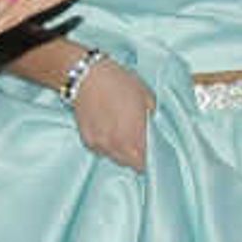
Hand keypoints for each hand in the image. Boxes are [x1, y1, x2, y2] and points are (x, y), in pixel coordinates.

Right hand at [70, 53, 152, 170]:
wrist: (87, 77)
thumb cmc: (119, 83)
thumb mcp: (146, 96)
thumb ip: (152, 118)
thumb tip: (154, 129)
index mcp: (135, 137)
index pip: (145, 162)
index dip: (150, 159)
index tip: (152, 152)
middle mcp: (117, 146)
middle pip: (130, 164)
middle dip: (136, 156)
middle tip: (138, 141)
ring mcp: (101, 145)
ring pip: (115, 158)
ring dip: (120, 151)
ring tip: (121, 133)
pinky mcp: (87, 141)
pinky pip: (101, 150)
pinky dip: (106, 145)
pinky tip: (107, 130)